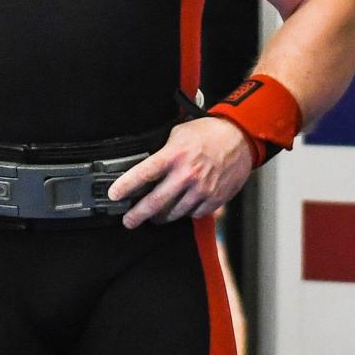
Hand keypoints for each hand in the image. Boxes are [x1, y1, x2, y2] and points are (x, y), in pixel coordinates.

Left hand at [107, 116, 252, 227]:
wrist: (240, 138)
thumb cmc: (208, 133)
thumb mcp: (178, 134)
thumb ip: (162, 151)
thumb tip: (144, 165)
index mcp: (174, 155)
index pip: (144, 174)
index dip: (126, 186)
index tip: (114, 195)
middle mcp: (187, 175)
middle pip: (155, 202)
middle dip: (137, 215)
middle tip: (128, 221)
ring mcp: (201, 190)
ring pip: (173, 213)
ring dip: (160, 217)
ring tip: (153, 216)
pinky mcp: (214, 200)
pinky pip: (193, 214)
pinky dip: (184, 213)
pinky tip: (180, 208)